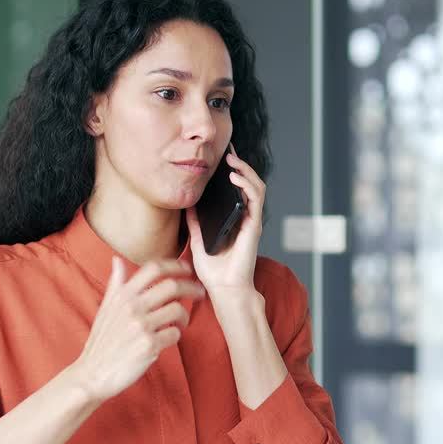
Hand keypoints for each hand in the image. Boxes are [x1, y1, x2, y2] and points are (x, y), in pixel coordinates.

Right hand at [70, 257, 204, 400]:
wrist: (93, 373)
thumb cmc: (102, 341)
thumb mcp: (105, 308)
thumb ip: (116, 284)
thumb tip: (117, 260)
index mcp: (122, 295)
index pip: (153, 268)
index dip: (175, 265)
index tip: (186, 269)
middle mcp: (131, 307)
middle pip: (171, 286)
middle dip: (191, 287)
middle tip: (199, 293)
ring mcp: (140, 326)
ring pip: (177, 309)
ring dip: (185, 315)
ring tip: (182, 322)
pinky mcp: (148, 345)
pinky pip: (175, 334)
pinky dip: (176, 335)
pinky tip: (169, 338)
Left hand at [185, 144, 265, 296]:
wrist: (224, 290)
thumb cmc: (214, 272)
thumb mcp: (198, 240)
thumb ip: (195, 222)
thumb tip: (186, 204)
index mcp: (234, 219)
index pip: (236, 189)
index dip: (232, 171)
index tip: (221, 156)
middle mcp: (245, 218)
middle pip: (248, 183)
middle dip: (239, 165)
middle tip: (227, 152)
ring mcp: (251, 221)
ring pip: (256, 186)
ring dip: (245, 170)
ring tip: (231, 161)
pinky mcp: (254, 226)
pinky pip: (255, 199)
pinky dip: (247, 185)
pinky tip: (235, 177)